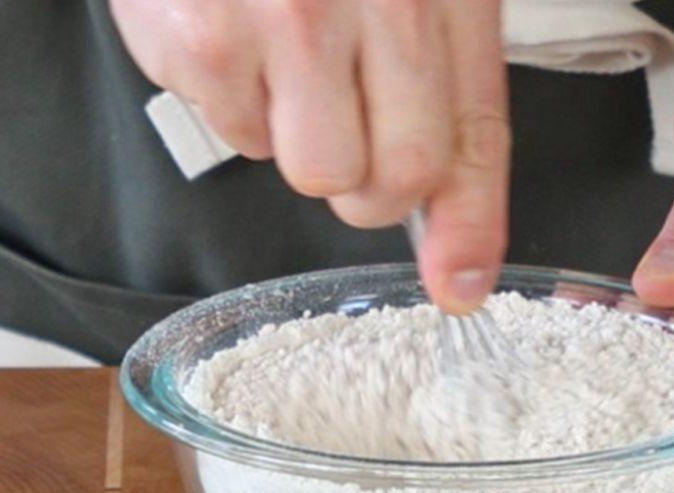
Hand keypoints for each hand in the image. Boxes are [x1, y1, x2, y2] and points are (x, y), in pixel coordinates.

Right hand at [110, 0, 510, 313]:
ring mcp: (283, 24)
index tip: (460, 285)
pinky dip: (233, 101)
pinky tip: (232, 30)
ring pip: (312, 172)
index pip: (473, 136)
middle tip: (345, 123)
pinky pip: (233, 134)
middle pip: (392, 179)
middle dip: (371, 184)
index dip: (470, 226)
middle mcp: (372, 4)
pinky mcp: (200, 40)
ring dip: (297, 139)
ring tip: (282, 58)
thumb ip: (442, 73)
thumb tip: (452, 229)